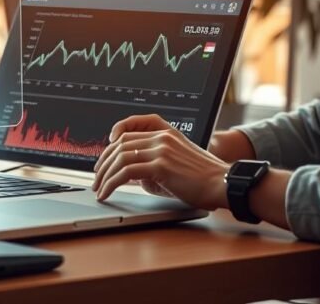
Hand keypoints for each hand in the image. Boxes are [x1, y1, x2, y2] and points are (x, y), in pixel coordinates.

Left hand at [92, 114, 230, 210]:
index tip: (104, 152)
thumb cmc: (204, 179)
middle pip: (120, 144)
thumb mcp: (175, 165)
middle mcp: (162, 137)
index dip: (113, 139)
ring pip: (120, 157)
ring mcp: (161, 149)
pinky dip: (112, 183)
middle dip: (104, 162)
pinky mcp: (160, 165)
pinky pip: (126, 172)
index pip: (131, 128)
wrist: (223, 184)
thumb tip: (132, 175)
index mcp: (166, 133)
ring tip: (99, 188)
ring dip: (105, 175)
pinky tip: (107, 192)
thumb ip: (152, 165)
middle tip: (96, 177)